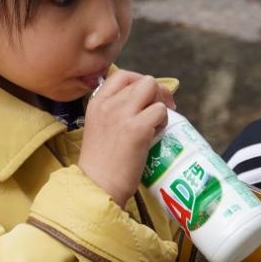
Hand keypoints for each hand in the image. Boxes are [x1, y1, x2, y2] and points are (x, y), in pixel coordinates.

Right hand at [79, 71, 175, 206]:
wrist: (96, 186)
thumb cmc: (101, 164)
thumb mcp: (100, 128)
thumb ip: (115, 112)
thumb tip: (145, 103)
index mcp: (97, 102)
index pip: (122, 75)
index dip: (140, 83)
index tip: (146, 99)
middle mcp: (108, 104)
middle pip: (143, 81)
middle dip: (157, 93)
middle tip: (161, 111)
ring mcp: (123, 114)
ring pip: (153, 89)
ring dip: (161, 106)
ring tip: (156, 126)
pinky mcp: (137, 128)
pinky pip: (160, 111)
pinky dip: (163, 122)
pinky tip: (155, 136)